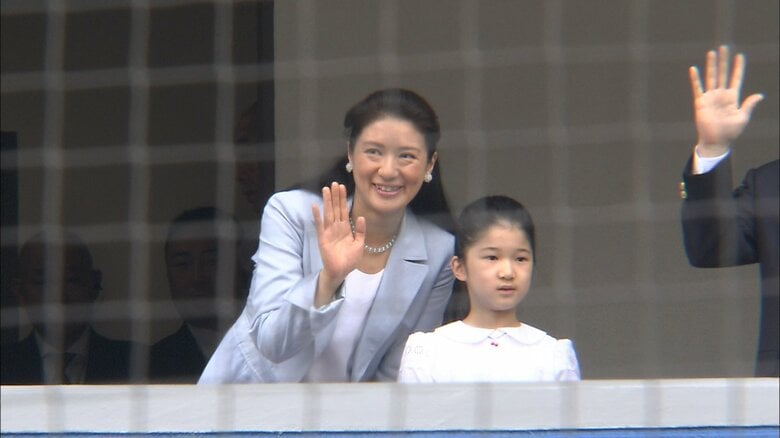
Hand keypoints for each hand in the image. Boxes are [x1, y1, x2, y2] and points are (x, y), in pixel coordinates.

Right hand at [311, 182, 364, 304]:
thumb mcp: (360, 244)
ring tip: (326, 189)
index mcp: (346, 228)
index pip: (344, 210)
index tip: (342, 187)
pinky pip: (320, 225)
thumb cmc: (350, 259)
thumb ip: (360, 231)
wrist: (342, 271)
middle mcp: (336, 227)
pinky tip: (315, 206)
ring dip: (327, 202)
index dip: (343, 199)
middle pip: (336, 208)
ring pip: (328, 213)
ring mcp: (329, 232)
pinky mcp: (323, 238)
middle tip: (334, 183)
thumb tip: (360, 217)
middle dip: (335, 196)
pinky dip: (317, 216)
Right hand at [689, 45, 763, 156]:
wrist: (716, 141)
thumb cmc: (730, 132)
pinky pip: (697, 88)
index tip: (740, 56)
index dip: (738, 67)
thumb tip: (759, 95)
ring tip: (712, 52)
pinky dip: (695, 79)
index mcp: (732, 97)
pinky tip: (694, 69)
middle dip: (724, 61)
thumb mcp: (742, 118)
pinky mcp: (700, 102)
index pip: (736, 78)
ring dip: (712, 65)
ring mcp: (710, 97)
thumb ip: (749, 105)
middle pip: (723, 73)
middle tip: (724, 47)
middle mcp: (721, 95)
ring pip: (711, 77)